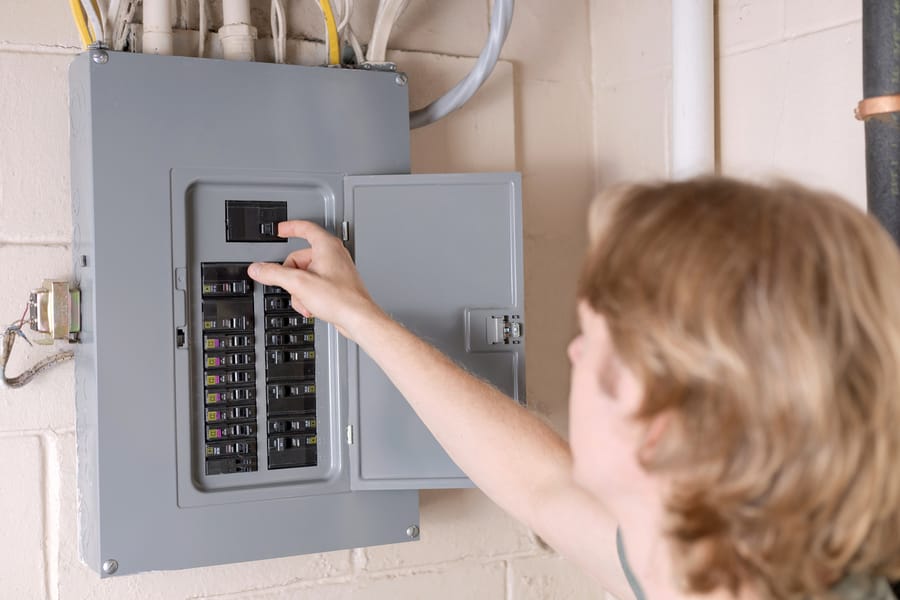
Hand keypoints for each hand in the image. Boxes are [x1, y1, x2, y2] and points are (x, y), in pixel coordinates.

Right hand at [247, 221, 382, 339]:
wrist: (358, 319)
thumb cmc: (340, 299)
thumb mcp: (299, 284)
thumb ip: (274, 274)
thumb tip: (257, 268)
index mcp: (327, 246)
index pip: (305, 228)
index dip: (289, 227)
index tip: (279, 230)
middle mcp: (333, 255)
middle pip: (299, 259)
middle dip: (292, 277)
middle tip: (293, 288)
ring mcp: (335, 270)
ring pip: (305, 275)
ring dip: (300, 291)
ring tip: (307, 301)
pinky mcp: (336, 285)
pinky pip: (313, 286)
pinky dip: (309, 296)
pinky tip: (313, 307)